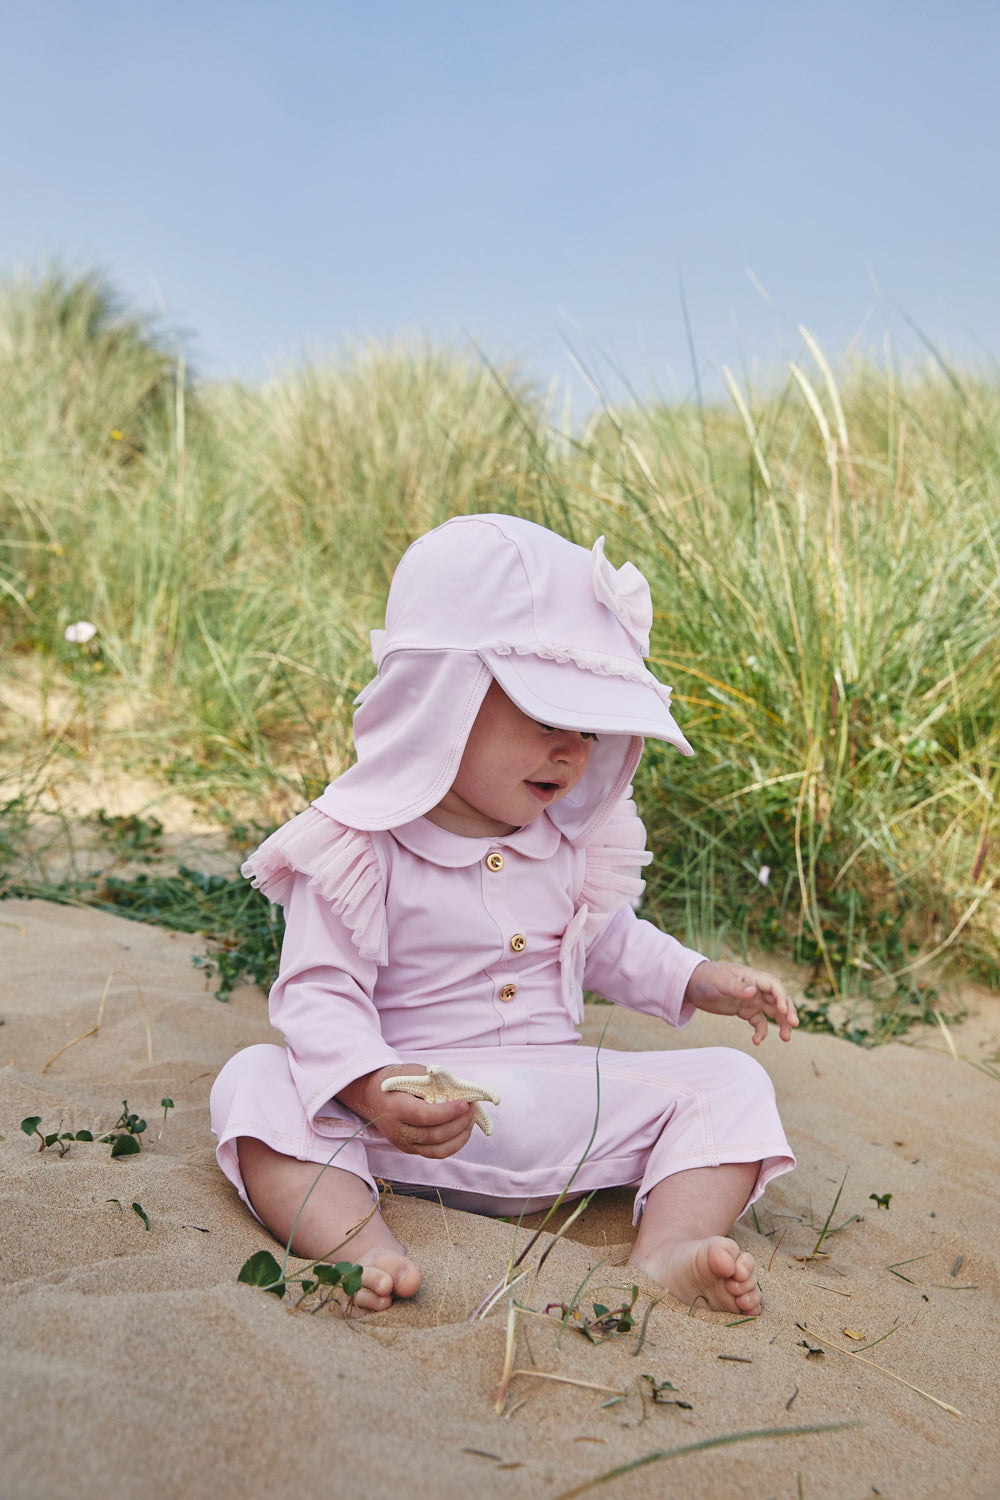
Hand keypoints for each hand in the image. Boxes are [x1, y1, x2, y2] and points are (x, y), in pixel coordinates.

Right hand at [337, 1065, 475, 1158]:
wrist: (371, 1095)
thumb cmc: (394, 1080)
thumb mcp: (411, 1072)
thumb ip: (433, 1082)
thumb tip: (460, 1092)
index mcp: (395, 1109)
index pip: (425, 1116)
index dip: (448, 1112)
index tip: (465, 1103)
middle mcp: (398, 1131)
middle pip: (434, 1135)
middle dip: (458, 1123)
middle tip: (471, 1108)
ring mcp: (403, 1144)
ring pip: (437, 1150)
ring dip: (460, 1136)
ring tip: (470, 1120)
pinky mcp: (410, 1149)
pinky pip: (436, 1153)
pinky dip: (453, 1144)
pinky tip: (462, 1130)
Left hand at [684, 961, 797, 1043]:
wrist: (693, 985)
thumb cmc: (707, 978)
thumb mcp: (720, 982)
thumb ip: (737, 988)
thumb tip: (753, 992)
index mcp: (753, 977)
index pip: (774, 986)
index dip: (781, 997)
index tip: (782, 1010)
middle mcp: (757, 989)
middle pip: (779, 1000)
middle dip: (788, 1012)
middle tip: (793, 1025)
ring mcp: (752, 1000)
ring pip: (773, 1012)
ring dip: (782, 1024)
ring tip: (786, 1038)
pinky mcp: (746, 1011)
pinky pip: (759, 1022)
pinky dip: (761, 1031)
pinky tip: (756, 1041)